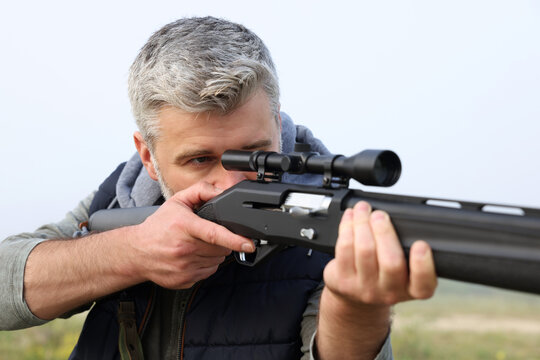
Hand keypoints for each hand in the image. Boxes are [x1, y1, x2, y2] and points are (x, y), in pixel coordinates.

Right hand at [127, 181, 253, 288]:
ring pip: (217, 260)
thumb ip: (200, 191)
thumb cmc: (159, 226)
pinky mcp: (184, 280)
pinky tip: (193, 256)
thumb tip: (222, 193)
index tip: (249, 243)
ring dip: (215, 252)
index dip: (235, 239)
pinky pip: (208, 272)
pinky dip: (207, 264)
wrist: (137, 253)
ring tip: (198, 244)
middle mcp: (184, 248)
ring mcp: (184, 267)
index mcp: (184, 227)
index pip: (214, 234)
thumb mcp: (177, 201)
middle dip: (222, 241)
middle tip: (207, 235)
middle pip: (220, 248)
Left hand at [316, 201, 436, 358]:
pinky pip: (344, 249)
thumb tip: (398, 216)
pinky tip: (350, 218)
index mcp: (412, 288)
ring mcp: (365, 288)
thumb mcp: (403, 269)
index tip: (421, 245)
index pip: (423, 284)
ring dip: (363, 223)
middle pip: (390, 262)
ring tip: (363, 210)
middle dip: (384, 231)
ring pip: (365, 251)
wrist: (354, 296)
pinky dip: (347, 227)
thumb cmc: (382, 274)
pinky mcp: (343, 281)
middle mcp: (390, 292)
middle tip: (380, 215)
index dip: (423, 264)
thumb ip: (406, 248)